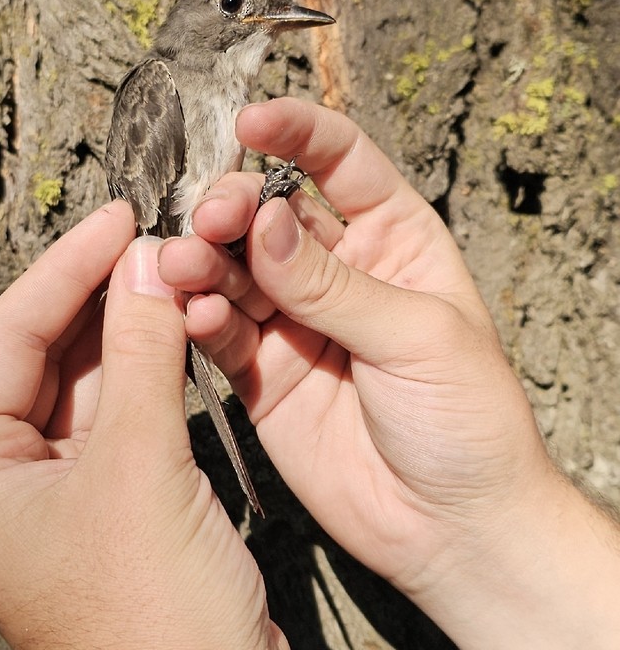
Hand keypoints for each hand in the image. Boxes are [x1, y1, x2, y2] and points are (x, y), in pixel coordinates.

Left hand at [0, 202, 305, 649]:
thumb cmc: (152, 613)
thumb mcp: (141, 463)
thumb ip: (140, 351)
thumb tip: (145, 259)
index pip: (6, 338)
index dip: (63, 269)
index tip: (114, 217)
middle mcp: (0, 478)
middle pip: (44, 353)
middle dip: (97, 293)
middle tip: (150, 235)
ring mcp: (56, 490)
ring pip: (87, 380)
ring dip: (128, 327)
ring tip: (169, 267)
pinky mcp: (110, 500)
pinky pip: (122, 413)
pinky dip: (150, 369)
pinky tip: (178, 327)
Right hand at [160, 99, 619, 649]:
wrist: (452, 526)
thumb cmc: (468, 420)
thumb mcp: (417, 335)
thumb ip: (333, 282)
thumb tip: (264, 221)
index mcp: (395, 238)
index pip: (341, 161)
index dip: (296, 133)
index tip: (250, 123)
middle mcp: (338, 270)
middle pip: (271, 213)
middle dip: (235, 206)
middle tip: (210, 218)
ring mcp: (295, 321)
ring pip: (234, 269)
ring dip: (204, 261)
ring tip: (182, 265)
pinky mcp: (261, 372)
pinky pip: (221, 331)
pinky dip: (201, 319)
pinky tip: (194, 317)